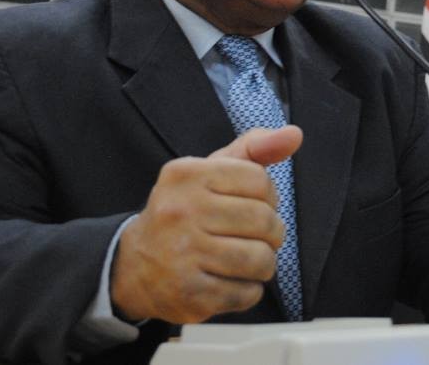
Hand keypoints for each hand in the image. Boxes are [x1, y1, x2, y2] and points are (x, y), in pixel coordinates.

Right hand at [111, 126, 301, 323]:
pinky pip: (247, 293)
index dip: (269, 196)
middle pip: (264, 221)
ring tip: (248, 260)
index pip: (259, 181)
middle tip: (258, 236)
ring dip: (264, 263)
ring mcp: (182, 255)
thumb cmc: (186, 211)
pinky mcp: (189, 294)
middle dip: (272, 232)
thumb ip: (255, 149)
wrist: (133, 265)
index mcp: (187, 174)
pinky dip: (248, 290)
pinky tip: (229, 280)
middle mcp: (180, 212)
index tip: (256, 204)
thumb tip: (294, 134)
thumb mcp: (211, 171)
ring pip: (260, 259)